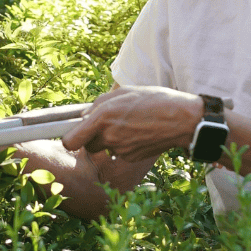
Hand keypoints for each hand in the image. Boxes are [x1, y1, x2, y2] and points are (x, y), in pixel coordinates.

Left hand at [61, 86, 202, 163]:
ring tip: (128, 124)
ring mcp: (120, 150)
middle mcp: (109, 137)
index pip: (70, 141)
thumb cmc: (153, 100)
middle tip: (107, 123)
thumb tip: (83, 117)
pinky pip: (119, 152)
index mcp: (103, 118)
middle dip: (92, 136)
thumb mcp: (123, 93)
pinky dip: (124, 144)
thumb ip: (98, 104)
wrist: (182, 120)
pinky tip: (138, 132)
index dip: (68, 139)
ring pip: (105, 148)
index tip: (72, 134)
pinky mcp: (131, 158)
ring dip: (109, 139)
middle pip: (87, 145)